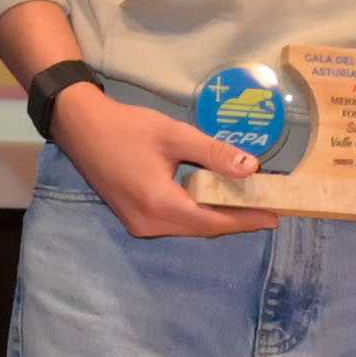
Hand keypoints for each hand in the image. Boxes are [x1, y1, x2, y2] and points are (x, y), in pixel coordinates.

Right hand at [53, 79, 272, 236]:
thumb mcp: (174, 134)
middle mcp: (149, 223)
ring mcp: (139, 224)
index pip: (212, 221)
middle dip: (235, 221)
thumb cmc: (126, 127)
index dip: (245, 220)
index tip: (275, 217)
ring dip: (216, 218)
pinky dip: (197, 214)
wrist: (81, 127)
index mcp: (159, 204)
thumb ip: (214, 153)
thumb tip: (251, 168)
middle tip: (267, 210)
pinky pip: (175, 222)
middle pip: (202, 229)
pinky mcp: (135, 218)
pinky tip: (214, 201)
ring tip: (248, 206)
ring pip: (188, 227)